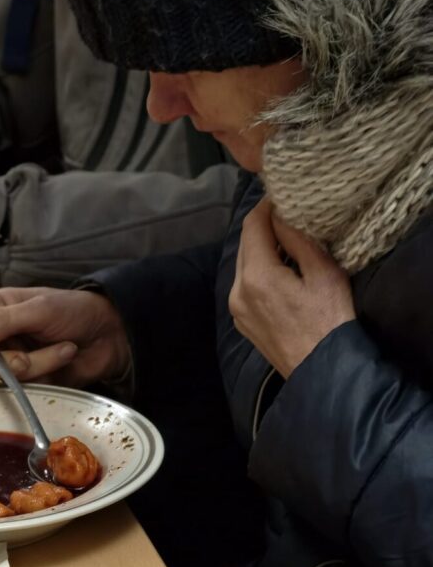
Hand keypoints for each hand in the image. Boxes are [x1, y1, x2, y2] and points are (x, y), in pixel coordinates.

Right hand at [0, 287, 130, 386]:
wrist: (111, 332)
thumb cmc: (75, 310)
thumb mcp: (40, 308)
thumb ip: (4, 320)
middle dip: (8, 362)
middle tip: (28, 358)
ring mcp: (14, 360)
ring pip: (4, 377)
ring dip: (37, 365)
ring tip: (65, 348)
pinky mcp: (32, 379)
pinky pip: (26, 387)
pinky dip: (47, 374)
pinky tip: (65, 358)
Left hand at [229, 198, 355, 377]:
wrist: (322, 370)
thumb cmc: (330, 321)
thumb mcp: (323, 272)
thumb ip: (297, 240)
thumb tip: (281, 215)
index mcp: (256, 276)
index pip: (252, 226)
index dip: (265, 206)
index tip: (281, 197)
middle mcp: (238, 292)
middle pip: (244, 244)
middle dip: (262, 227)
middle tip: (286, 216)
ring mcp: (237, 309)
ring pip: (243, 265)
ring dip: (260, 249)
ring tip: (286, 244)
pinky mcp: (242, 322)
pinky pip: (245, 286)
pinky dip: (258, 272)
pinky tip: (280, 273)